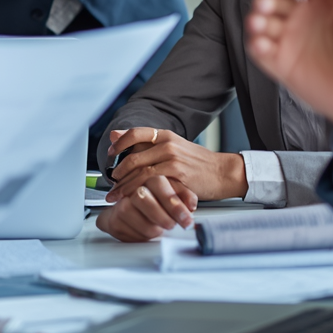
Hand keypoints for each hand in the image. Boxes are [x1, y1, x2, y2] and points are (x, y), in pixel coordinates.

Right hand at [95, 177, 198, 241]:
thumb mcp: (173, 192)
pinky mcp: (111, 219)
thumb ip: (183, 195)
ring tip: (160, 229)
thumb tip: (191, 204)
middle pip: (143, 198)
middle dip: (161, 216)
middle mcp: (131, 188)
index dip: (173, 203)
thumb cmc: (153, 199)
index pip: (158, 184)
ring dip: (152, 228)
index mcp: (149, 176)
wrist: (127, 209)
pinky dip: (140, 236)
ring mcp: (120, 203)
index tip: (186, 219)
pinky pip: (126, 230)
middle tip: (172, 225)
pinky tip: (147, 233)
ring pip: (133, 215)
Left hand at [106, 128, 246, 203]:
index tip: (109, 154)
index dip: (118, 144)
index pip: (134, 134)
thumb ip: (148, 143)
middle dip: (117, 172)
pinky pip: (152, 184)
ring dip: (124, 186)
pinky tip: (133, 199)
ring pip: (140, 173)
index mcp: (165, 135)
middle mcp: (167, 144)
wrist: (223, 172)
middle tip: (110, 183)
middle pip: (133, 157)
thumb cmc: (198, 163)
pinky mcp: (178, 176)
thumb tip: (116, 135)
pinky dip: (139, 192)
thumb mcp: (174, 146)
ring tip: (116, 195)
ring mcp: (172, 160)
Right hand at [245, 0, 332, 147]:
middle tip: (266, 4)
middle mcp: (303, 18)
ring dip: (256, 19)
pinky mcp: (279, 62)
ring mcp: (289, 40)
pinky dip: (255, 44)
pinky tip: (262, 45)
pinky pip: (259, 50)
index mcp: (324, 4)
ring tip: (258, 24)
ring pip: (263, 21)